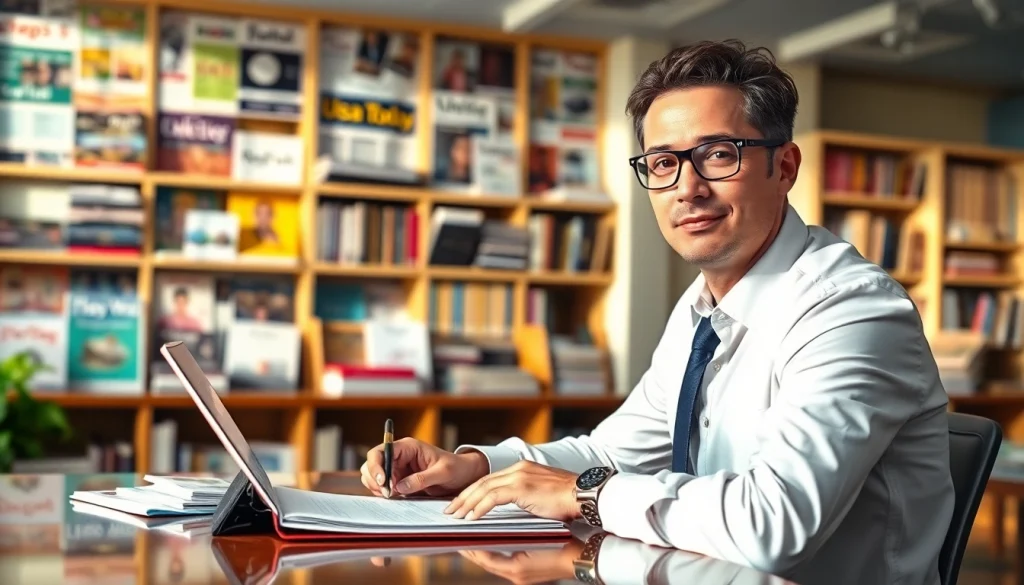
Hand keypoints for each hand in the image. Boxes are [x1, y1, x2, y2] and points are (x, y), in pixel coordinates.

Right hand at [360, 437, 488, 497]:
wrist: (463, 475)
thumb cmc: (456, 468)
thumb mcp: (443, 472)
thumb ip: (422, 479)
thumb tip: (399, 486)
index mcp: (408, 447)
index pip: (381, 451)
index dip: (376, 465)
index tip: (382, 481)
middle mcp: (399, 456)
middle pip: (372, 463)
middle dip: (375, 479)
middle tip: (388, 493)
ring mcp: (397, 468)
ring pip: (374, 475)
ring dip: (377, 487)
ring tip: (392, 495)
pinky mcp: (399, 480)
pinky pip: (382, 486)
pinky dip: (382, 492)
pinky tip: (394, 496)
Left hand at [443, 460, 580, 521]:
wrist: (586, 495)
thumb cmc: (570, 500)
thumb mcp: (542, 496)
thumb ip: (526, 498)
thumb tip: (514, 509)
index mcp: (522, 469)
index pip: (490, 479)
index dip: (473, 491)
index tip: (462, 503)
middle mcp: (518, 468)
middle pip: (482, 481)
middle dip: (463, 496)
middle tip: (450, 509)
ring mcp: (520, 475)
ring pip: (483, 488)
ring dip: (467, 503)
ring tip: (456, 516)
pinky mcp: (522, 486)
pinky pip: (492, 497)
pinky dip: (479, 507)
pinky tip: (471, 518)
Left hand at [457, 539, 584, 584]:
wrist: (582, 558)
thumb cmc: (562, 547)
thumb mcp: (535, 538)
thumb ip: (511, 538)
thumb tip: (489, 534)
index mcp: (516, 569)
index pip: (484, 559)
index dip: (470, 547)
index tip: (459, 536)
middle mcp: (517, 576)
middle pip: (486, 564)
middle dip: (472, 551)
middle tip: (459, 538)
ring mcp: (521, 577)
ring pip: (493, 564)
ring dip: (482, 552)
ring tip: (470, 540)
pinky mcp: (526, 574)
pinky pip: (503, 564)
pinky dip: (494, 554)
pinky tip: (491, 544)